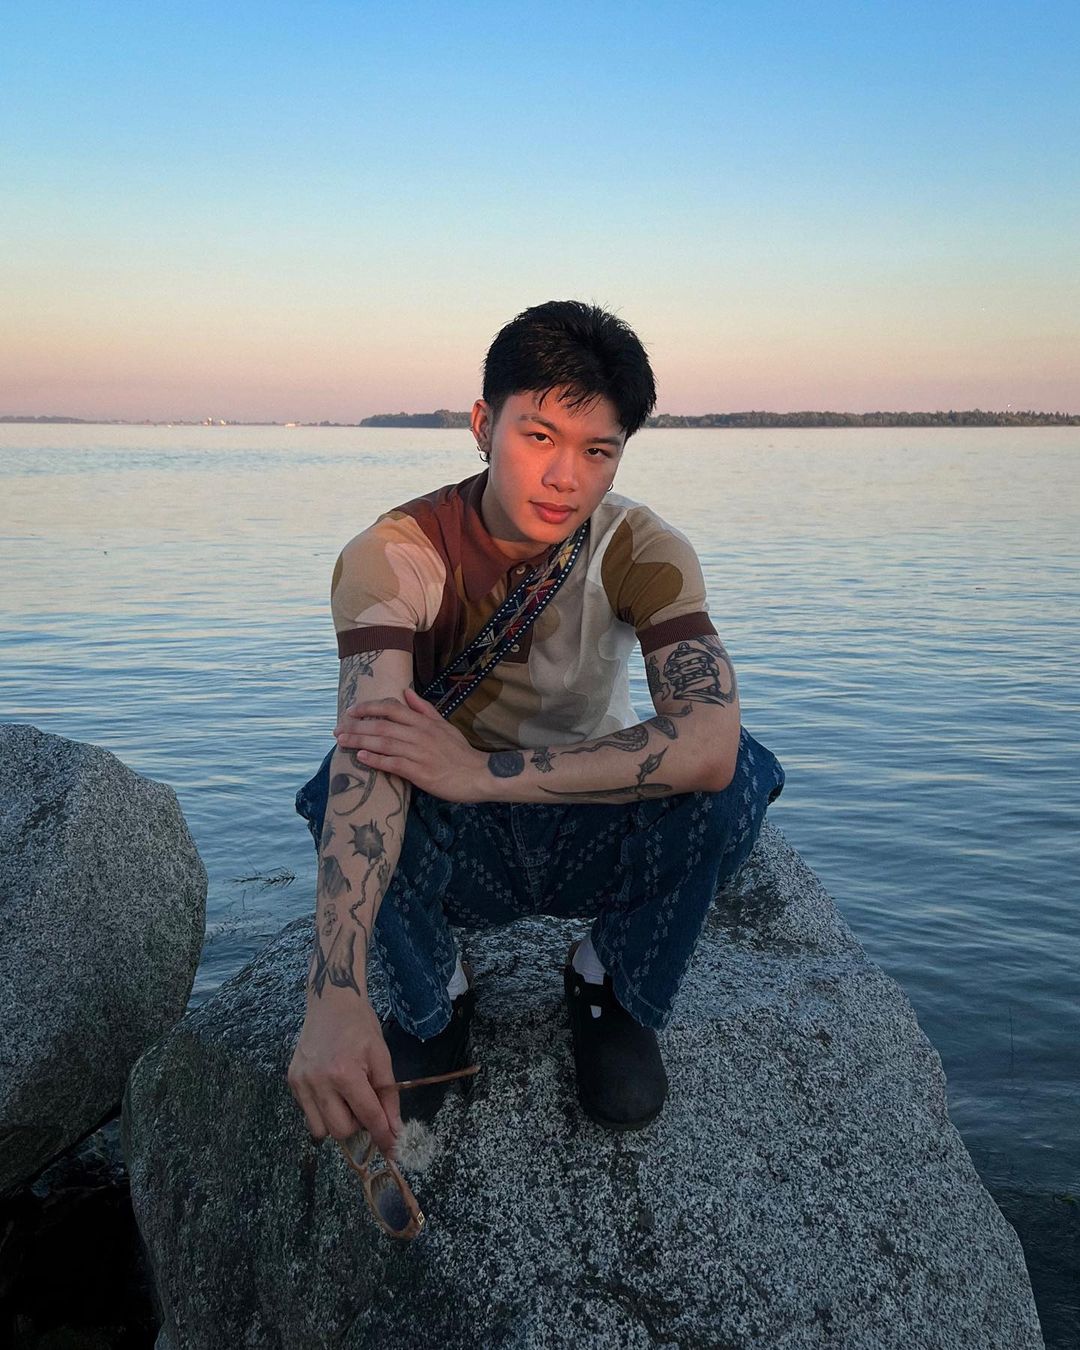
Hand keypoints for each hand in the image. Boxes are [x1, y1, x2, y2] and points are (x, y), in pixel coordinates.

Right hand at [287, 998, 401, 1156]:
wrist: (331, 1003)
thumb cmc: (361, 1027)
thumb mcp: (382, 1056)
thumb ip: (388, 1096)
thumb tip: (394, 1130)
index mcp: (345, 1072)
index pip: (368, 1116)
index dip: (383, 1136)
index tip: (393, 1151)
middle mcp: (318, 1081)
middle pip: (341, 1131)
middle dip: (358, 1126)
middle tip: (364, 1105)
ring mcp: (301, 1083)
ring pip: (321, 1129)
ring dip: (338, 1121)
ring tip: (346, 1098)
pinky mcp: (291, 1081)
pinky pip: (308, 1114)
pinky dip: (323, 1111)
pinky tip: (331, 1090)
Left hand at [334, 687, 487, 801]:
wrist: (478, 775)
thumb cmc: (459, 752)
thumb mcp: (444, 725)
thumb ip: (424, 709)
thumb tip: (406, 692)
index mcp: (424, 722)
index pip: (392, 707)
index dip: (369, 707)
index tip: (351, 711)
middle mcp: (420, 734)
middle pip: (382, 725)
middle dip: (356, 726)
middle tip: (337, 729)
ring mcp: (420, 753)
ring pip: (384, 743)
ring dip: (360, 741)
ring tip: (342, 742)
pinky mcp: (420, 773)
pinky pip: (393, 764)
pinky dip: (376, 760)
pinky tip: (361, 758)